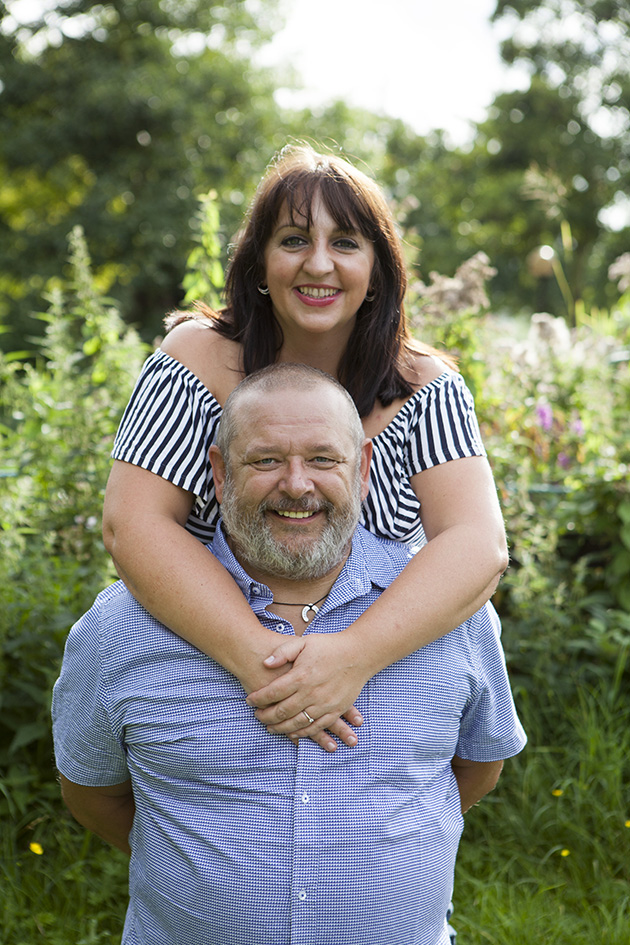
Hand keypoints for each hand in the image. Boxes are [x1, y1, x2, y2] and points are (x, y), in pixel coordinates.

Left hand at [245, 633, 368, 752]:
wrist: (358, 653)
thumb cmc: (329, 646)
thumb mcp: (303, 642)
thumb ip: (282, 652)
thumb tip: (265, 663)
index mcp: (301, 676)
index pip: (272, 693)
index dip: (258, 698)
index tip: (249, 700)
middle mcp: (311, 693)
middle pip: (281, 712)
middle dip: (265, 716)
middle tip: (257, 715)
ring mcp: (324, 704)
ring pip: (297, 723)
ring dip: (280, 728)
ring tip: (269, 727)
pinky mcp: (335, 710)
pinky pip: (316, 727)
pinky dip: (302, 733)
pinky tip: (292, 733)